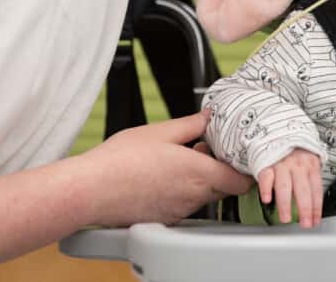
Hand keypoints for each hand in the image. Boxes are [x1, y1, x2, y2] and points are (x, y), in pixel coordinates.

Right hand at [84, 111, 251, 225]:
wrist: (89, 190)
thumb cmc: (121, 161)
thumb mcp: (161, 131)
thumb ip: (192, 124)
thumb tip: (208, 117)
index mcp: (199, 173)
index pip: (241, 181)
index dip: (245, 170)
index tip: (239, 157)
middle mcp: (193, 196)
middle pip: (224, 187)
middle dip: (221, 170)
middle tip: (205, 150)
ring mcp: (179, 210)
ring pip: (204, 196)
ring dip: (201, 180)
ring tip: (180, 161)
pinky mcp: (163, 218)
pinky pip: (184, 205)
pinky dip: (182, 192)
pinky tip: (164, 177)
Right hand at [257, 149, 322, 227]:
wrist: (277, 130)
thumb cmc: (295, 151)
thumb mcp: (309, 160)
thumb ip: (311, 179)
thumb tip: (315, 204)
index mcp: (311, 165)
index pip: (316, 189)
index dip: (316, 207)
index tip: (314, 221)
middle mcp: (297, 165)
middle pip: (302, 190)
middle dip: (304, 209)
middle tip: (304, 224)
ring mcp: (281, 163)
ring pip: (284, 186)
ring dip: (285, 204)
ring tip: (286, 218)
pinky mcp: (266, 163)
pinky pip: (266, 177)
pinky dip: (266, 188)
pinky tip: (267, 199)